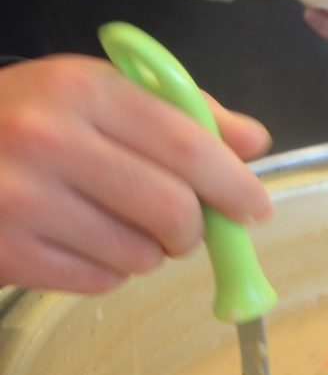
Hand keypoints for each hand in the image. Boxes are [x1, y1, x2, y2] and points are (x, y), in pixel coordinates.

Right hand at [0, 55, 272, 292]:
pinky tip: (80, 242)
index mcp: (83, 90)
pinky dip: (107, 272)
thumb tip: (255, 143)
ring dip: (148, 252)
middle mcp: (49, 141)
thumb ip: (182, 114)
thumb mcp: (98, 92)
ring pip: (140, 256)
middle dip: (195, 229)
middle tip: (184, 226)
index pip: (187, 147)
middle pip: (173, 212)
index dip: (234, 186)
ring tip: (117, 225)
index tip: (256, 210)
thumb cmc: (28, 117)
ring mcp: (19, 202)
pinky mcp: (4, 254)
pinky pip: (99, 283)